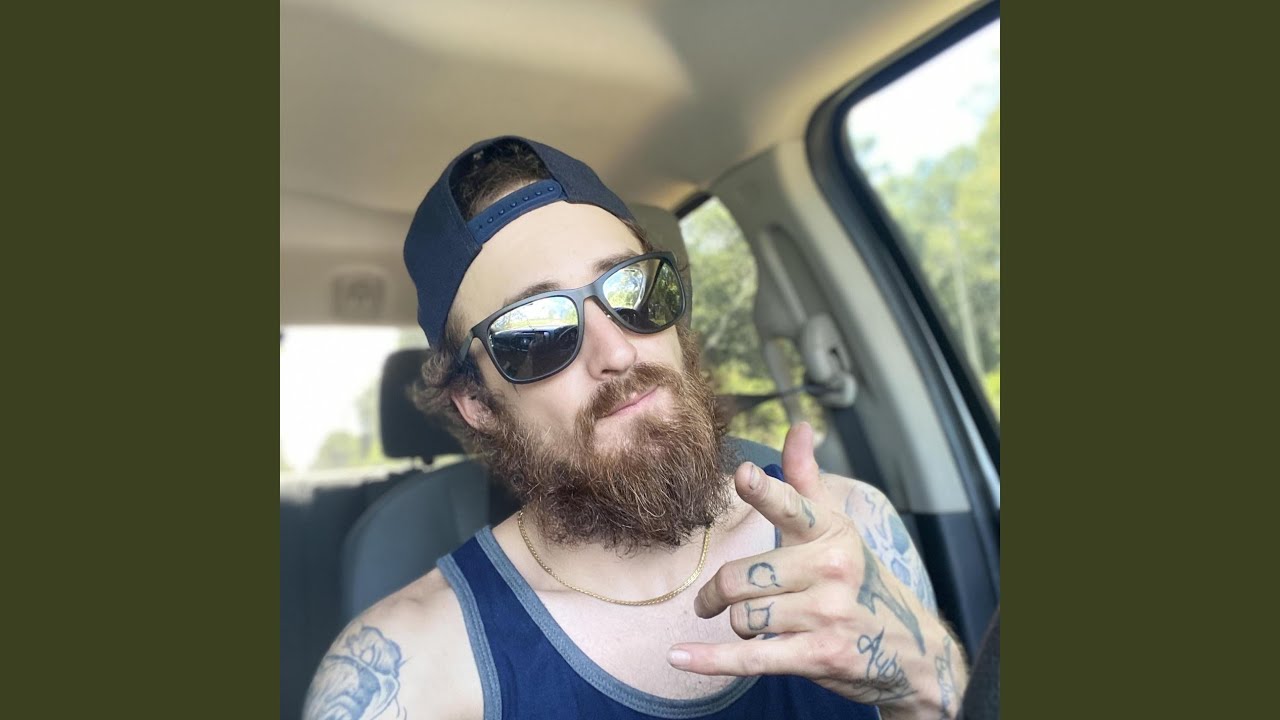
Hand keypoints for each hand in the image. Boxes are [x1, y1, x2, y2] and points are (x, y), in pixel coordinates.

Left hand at [667, 423, 964, 717]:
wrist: (911, 651)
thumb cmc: (859, 581)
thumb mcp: (837, 529)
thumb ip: (806, 481)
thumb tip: (798, 426)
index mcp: (832, 533)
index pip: (792, 507)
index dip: (765, 491)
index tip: (744, 474)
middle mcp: (832, 569)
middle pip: (742, 577)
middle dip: (717, 593)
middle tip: (711, 600)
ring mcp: (827, 615)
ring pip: (744, 616)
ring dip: (735, 625)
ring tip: (748, 626)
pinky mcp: (820, 656)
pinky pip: (752, 657)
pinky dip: (711, 660)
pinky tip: (679, 657)